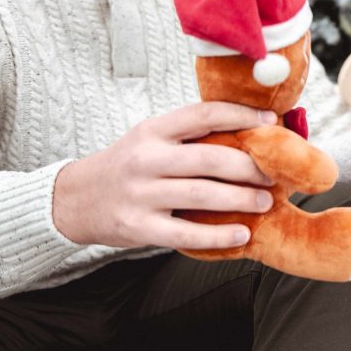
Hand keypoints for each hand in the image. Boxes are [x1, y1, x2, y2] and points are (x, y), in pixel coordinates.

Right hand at [53, 102, 277, 249]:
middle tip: (275, 174)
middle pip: (209, 159)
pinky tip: (241, 234)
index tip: (271, 121)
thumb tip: (251, 132)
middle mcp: (146, 159)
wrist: (75, 199)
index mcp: (154, 130)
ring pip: (201, 196)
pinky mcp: (138, 227)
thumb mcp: (151, 139)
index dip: (242, 116)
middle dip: (249, 167)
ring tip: (265, 201)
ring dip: (240, 199)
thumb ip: (191, 136)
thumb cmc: (129, 166)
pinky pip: (184, 234)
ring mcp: (140, 194)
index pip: (204, 115)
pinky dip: (217, 236)